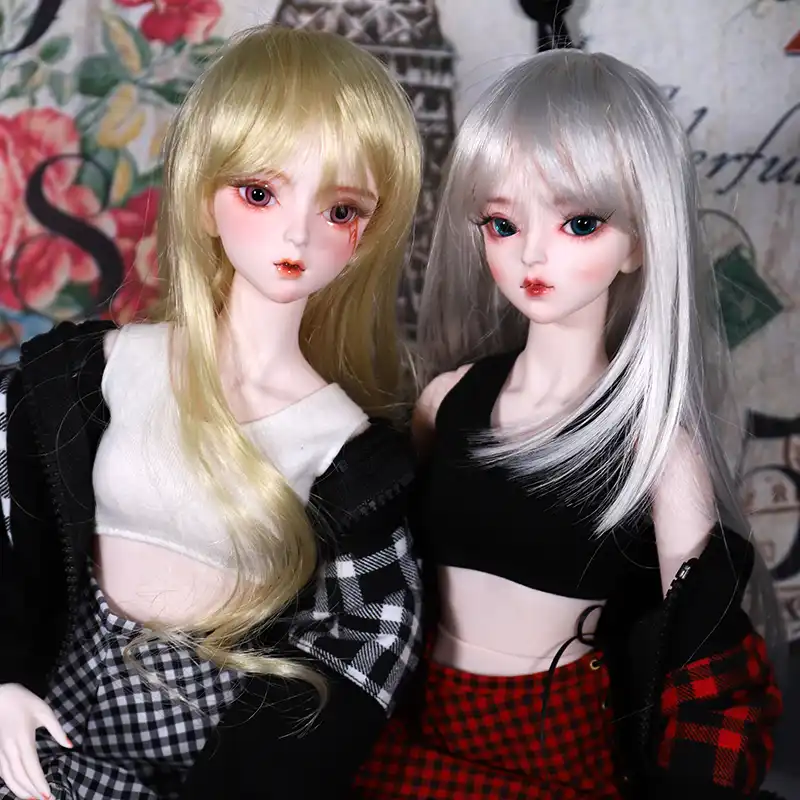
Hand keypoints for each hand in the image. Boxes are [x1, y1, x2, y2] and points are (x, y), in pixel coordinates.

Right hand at [0, 684, 71, 799]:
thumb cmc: (24, 701)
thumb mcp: (45, 711)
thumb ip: (57, 730)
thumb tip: (70, 746)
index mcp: (24, 739)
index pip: (32, 767)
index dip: (39, 783)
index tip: (48, 794)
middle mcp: (10, 748)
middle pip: (20, 776)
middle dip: (32, 791)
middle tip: (45, 799)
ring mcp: (0, 751)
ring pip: (8, 777)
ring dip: (19, 790)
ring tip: (32, 798)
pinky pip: (2, 772)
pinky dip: (10, 782)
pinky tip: (18, 787)